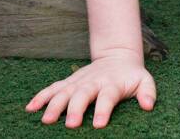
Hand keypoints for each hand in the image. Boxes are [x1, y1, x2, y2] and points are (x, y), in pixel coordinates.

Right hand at [25, 49, 155, 128]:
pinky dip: (41, 97)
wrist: (117, 56)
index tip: (98, 124)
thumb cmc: (130, 75)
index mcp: (112, 84)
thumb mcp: (144, 80)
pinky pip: (52, 88)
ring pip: (64, 92)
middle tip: (70, 125)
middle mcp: (93, 82)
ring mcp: (78, 81)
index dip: (103, 109)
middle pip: (82, 94)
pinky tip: (30, 108)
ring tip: (46, 120)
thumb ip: (148, 92)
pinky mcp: (69, 82)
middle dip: (75, 109)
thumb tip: (149, 105)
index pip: (107, 96)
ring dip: (54, 105)